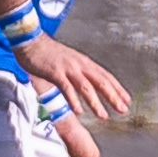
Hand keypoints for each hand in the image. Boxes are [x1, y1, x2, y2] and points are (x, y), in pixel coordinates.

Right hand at [16, 38, 130, 119]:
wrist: (31, 40)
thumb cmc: (47, 52)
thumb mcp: (68, 61)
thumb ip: (77, 73)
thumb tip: (85, 86)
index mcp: (84, 62)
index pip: (105, 76)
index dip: (117, 88)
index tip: (126, 100)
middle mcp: (79, 65)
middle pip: (101, 82)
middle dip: (113, 97)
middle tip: (123, 110)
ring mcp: (68, 68)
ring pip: (86, 87)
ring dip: (96, 103)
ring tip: (103, 116)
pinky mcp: (55, 72)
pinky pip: (66, 87)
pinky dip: (74, 100)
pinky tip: (79, 111)